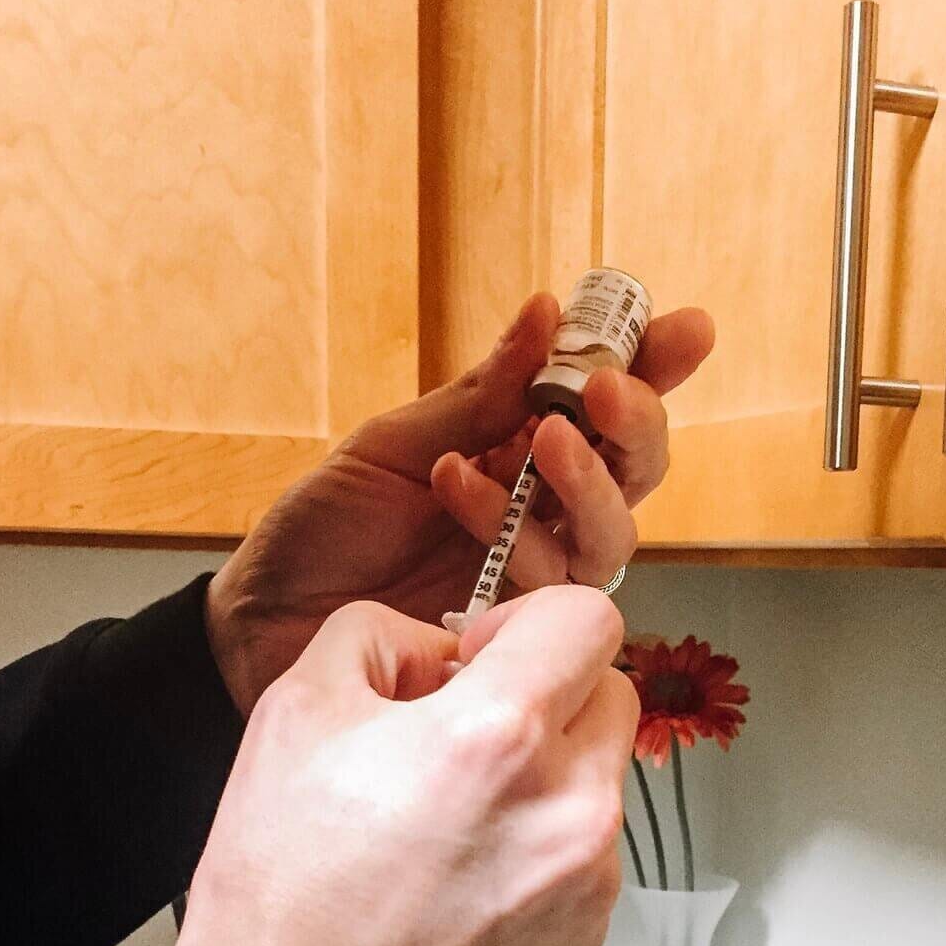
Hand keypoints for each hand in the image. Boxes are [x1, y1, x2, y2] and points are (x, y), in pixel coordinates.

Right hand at [172, 587, 638, 945]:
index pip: (589, 619)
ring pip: (597, 777)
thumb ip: (381, 636)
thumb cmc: (286, 894)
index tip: (487, 651)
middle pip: (608, 693)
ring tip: (448, 815)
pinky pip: (586, 852)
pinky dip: (540, 845)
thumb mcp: (297, 709)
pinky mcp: (586, 933)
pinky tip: (461, 872)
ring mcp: (586, 878)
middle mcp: (565, 806)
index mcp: (498, 737)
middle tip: (465, 726)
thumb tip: (439, 646)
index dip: (530, 619)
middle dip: (544, 693)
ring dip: (542, 774)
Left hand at [204, 295, 713, 713]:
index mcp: (517, 450)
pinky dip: (513, 525)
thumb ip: (478, 396)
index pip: (604, 404)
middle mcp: (540, 512)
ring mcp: (530, 574)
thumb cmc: (324, 531)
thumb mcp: (394, 444)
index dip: (654, 366)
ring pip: (612, 534)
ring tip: (540, 441)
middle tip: (605, 390)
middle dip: (636, 425)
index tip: (683, 328)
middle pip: (634, 472)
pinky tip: (458, 485)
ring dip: (587, 482)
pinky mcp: (513, 631)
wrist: (262, 621)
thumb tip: (545, 314)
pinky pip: (550, 583)